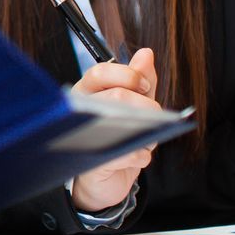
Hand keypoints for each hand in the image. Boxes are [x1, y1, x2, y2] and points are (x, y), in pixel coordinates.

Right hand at [70, 47, 158, 212]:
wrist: (104, 180)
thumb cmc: (115, 138)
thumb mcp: (131, 106)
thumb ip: (139, 80)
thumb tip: (145, 53)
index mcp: (87, 93)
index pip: (100, 72)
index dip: (128, 76)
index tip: (145, 87)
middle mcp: (80, 111)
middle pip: (116, 96)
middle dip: (147, 106)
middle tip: (154, 117)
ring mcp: (83, 137)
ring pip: (119, 122)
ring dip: (144, 132)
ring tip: (146, 138)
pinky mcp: (92, 163)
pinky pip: (124, 154)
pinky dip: (141, 155)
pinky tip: (139, 155)